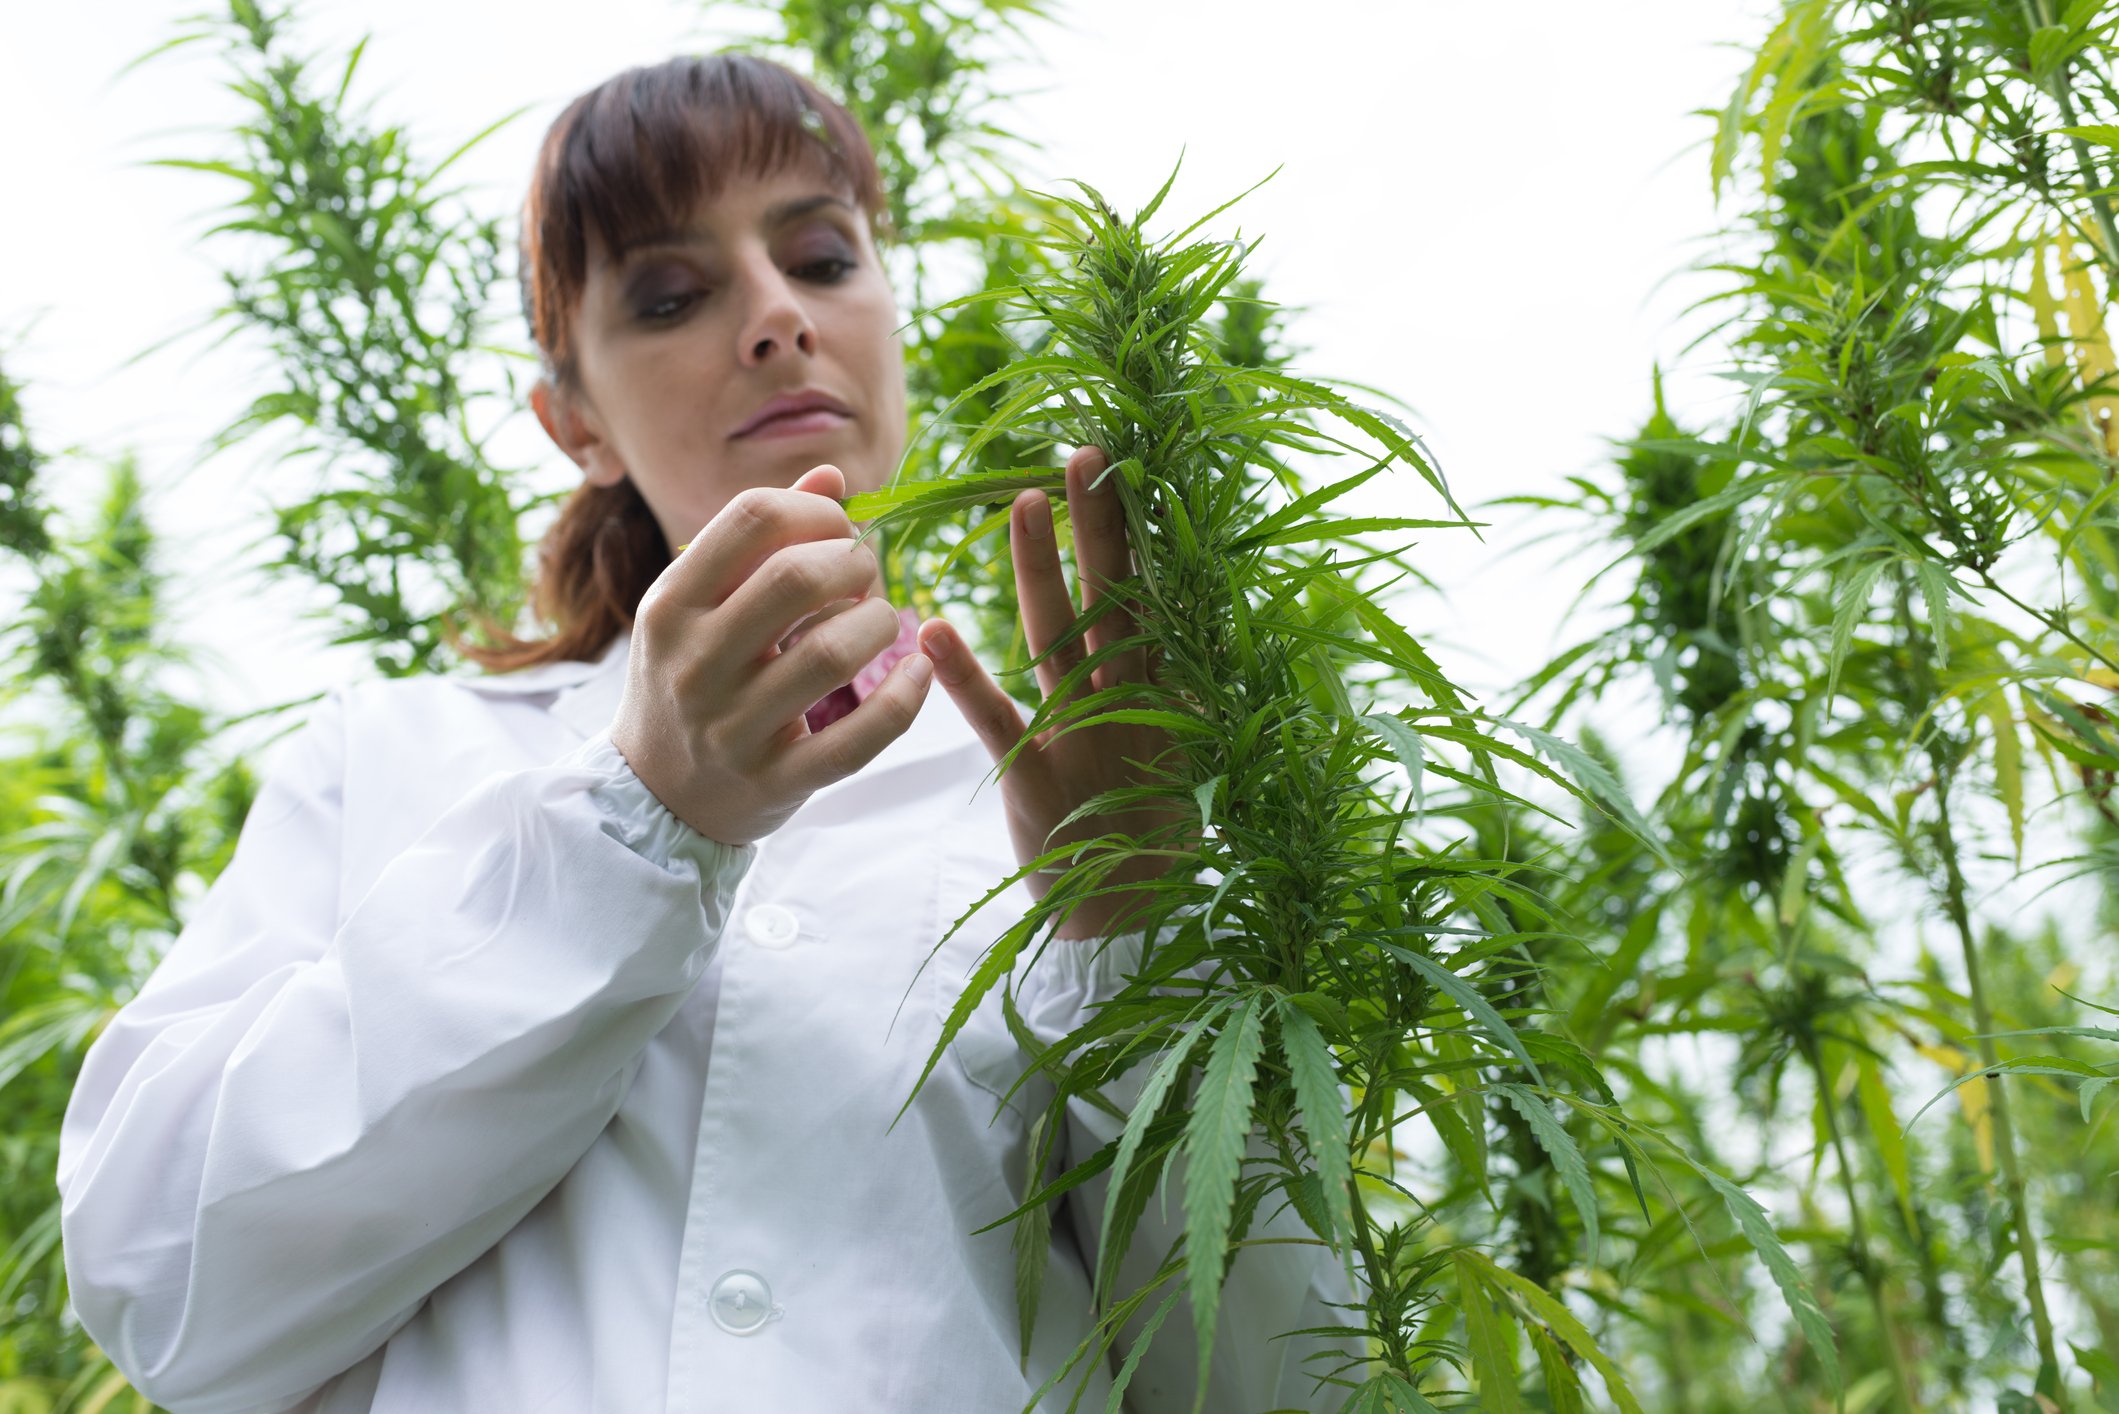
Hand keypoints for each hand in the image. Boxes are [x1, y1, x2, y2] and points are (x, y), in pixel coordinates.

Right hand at [610, 464, 933, 846]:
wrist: (657, 796)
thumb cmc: (690, 677)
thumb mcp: (700, 606)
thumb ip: (758, 539)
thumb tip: (833, 474)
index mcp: (671, 606)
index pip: (752, 518)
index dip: (816, 509)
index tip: (838, 529)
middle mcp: (696, 664)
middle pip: (797, 577)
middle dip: (853, 562)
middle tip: (866, 575)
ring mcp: (734, 728)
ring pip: (834, 652)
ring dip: (879, 623)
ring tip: (880, 622)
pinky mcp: (778, 781)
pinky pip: (859, 737)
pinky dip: (904, 697)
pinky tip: (917, 673)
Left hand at [917, 446, 1187, 940]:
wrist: (1137, 923)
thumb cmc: (1146, 832)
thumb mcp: (1173, 754)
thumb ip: (1169, 690)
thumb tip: (1177, 619)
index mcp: (1162, 694)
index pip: (1147, 596)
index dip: (1133, 531)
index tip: (1121, 466)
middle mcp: (1130, 705)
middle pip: (1114, 599)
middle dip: (1099, 527)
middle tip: (1084, 454)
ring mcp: (1088, 739)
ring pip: (1062, 639)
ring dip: (1041, 572)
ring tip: (1022, 505)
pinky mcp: (1042, 781)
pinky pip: (999, 719)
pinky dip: (966, 676)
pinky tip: (934, 628)